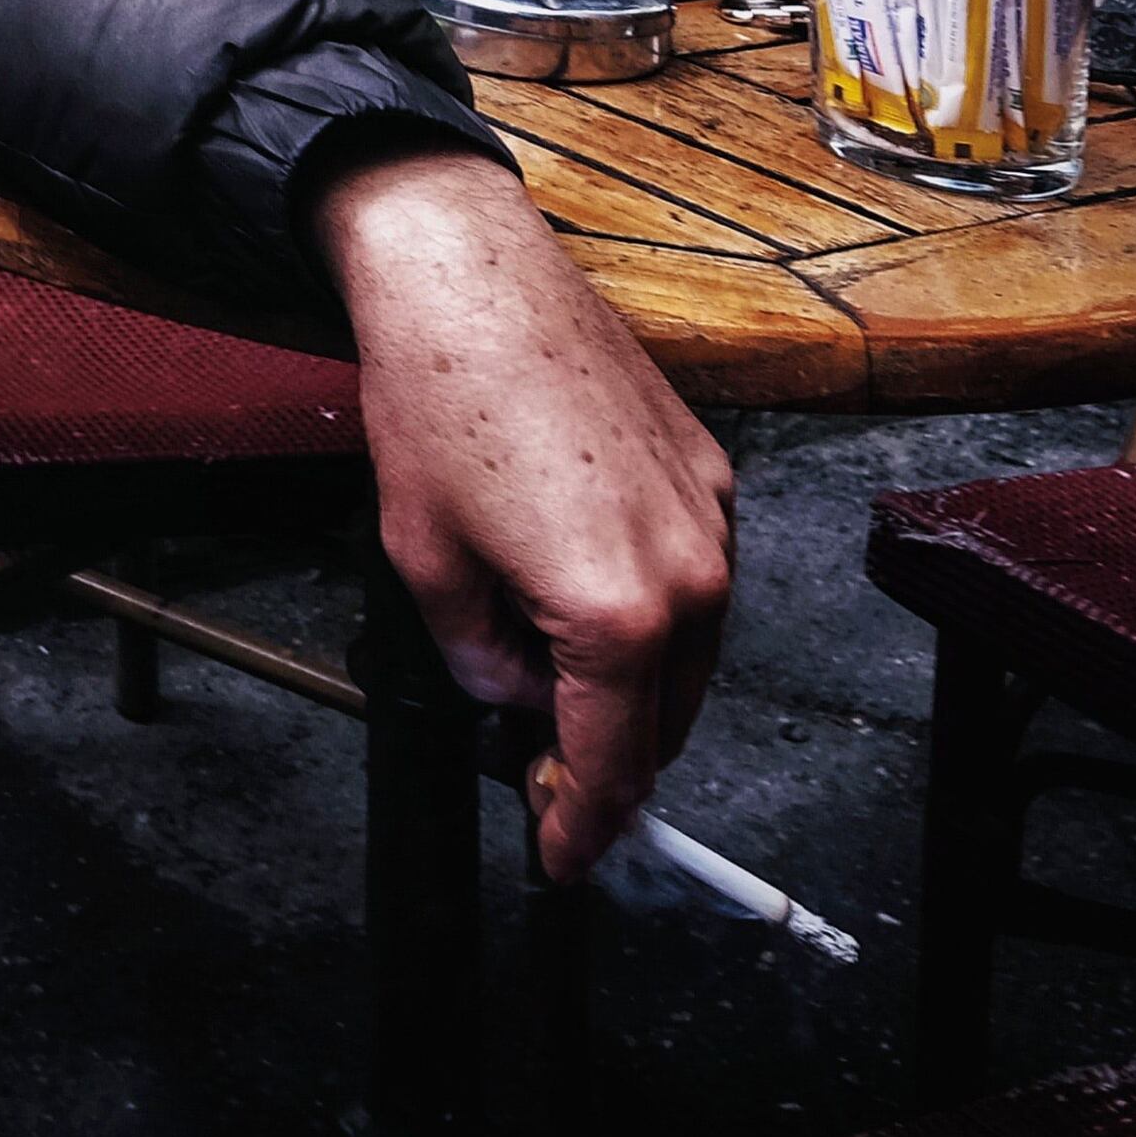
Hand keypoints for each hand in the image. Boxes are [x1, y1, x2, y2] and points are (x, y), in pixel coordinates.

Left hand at [308, 142, 735, 881]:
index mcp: (618, 615)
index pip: (612, 763)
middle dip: (606, 759)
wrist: (471, 280)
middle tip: (542, 773)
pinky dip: (647, 611)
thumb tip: (509, 697)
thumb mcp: (426, 565)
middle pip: (664, 721)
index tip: (565, 856)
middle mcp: (689, 575)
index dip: (583, 824)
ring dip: (631, 687)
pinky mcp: (709, 472)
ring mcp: (709, 519)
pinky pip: (691, 579)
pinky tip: (577, 590)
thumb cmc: (440, 403)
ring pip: (687, 655)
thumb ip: (477, 661)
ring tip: (548, 675)